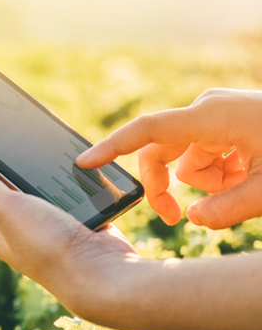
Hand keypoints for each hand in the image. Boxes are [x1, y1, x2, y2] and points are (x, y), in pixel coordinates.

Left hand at [0, 145, 135, 308]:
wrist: (102, 273)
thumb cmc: (48, 245)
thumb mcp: (5, 207)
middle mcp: (22, 231)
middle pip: (16, 185)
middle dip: (20, 163)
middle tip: (20, 134)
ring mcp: (53, 227)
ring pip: (47, 187)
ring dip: (50, 172)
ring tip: (49, 148)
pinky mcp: (80, 222)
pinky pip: (74, 193)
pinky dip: (75, 180)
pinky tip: (77, 165)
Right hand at [76, 88, 261, 228]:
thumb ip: (226, 211)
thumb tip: (192, 219)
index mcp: (212, 117)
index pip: (148, 131)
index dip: (112, 148)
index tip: (83, 163)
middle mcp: (208, 109)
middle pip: (161, 153)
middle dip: (168, 187)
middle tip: (176, 220)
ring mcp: (218, 114)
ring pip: (187, 160)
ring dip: (209, 183)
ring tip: (247, 187)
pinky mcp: (227, 121)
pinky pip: (207, 155)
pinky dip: (222, 174)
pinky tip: (250, 175)